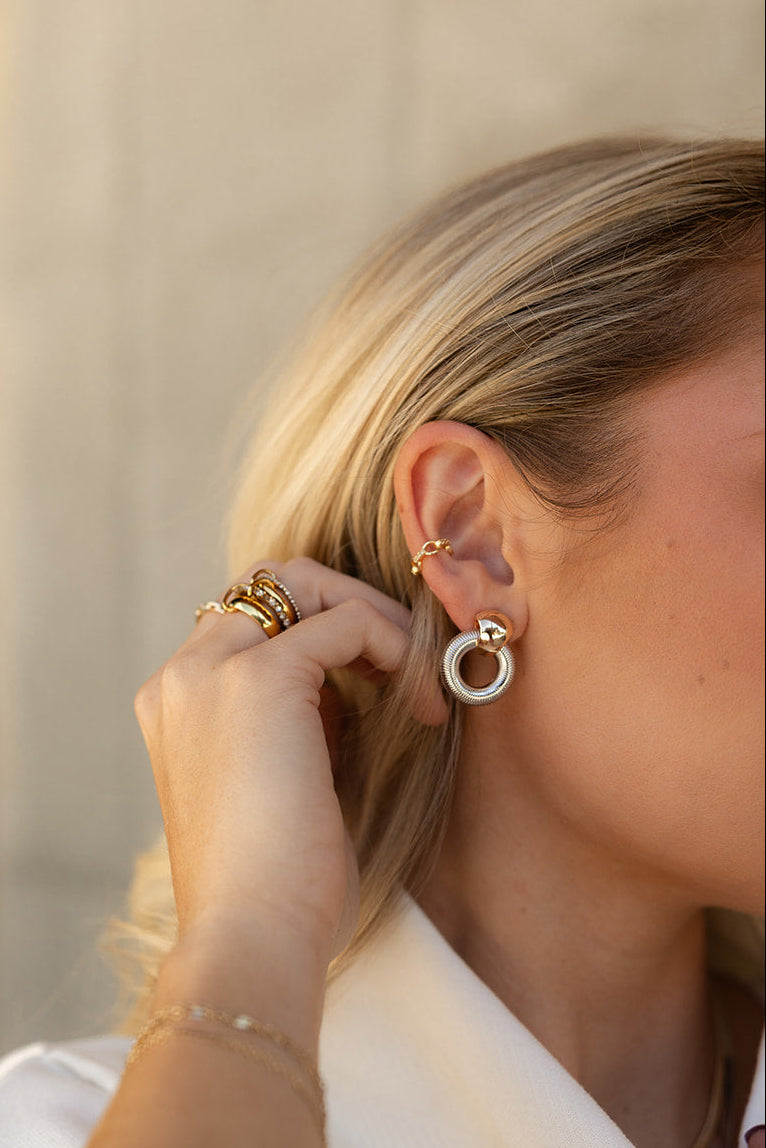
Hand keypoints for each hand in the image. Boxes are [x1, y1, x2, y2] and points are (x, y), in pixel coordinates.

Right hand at [134, 558, 446, 969]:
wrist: (254, 936)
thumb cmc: (275, 883)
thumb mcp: (278, 782)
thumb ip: (298, 723)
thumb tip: (352, 682)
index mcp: (176, 703)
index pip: (248, 620)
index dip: (318, 632)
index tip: (376, 680)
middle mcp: (182, 676)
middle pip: (269, 583)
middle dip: (345, 606)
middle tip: (401, 662)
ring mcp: (213, 672)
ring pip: (301, 581)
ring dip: (370, 617)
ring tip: (417, 677)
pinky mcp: (260, 679)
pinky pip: (344, 621)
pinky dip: (392, 646)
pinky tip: (420, 704)